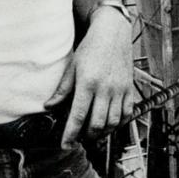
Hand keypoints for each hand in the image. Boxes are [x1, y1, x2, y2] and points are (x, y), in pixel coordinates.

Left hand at [46, 6, 136, 144]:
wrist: (113, 32)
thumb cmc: (91, 48)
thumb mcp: (72, 66)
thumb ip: (62, 89)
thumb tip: (48, 107)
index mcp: (88, 83)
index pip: (78, 116)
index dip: (70, 134)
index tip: (65, 145)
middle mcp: (106, 88)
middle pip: (97, 124)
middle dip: (86, 136)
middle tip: (79, 138)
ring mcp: (120, 89)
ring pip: (113, 122)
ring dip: (102, 132)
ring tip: (93, 133)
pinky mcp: (130, 88)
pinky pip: (127, 113)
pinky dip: (118, 123)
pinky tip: (109, 124)